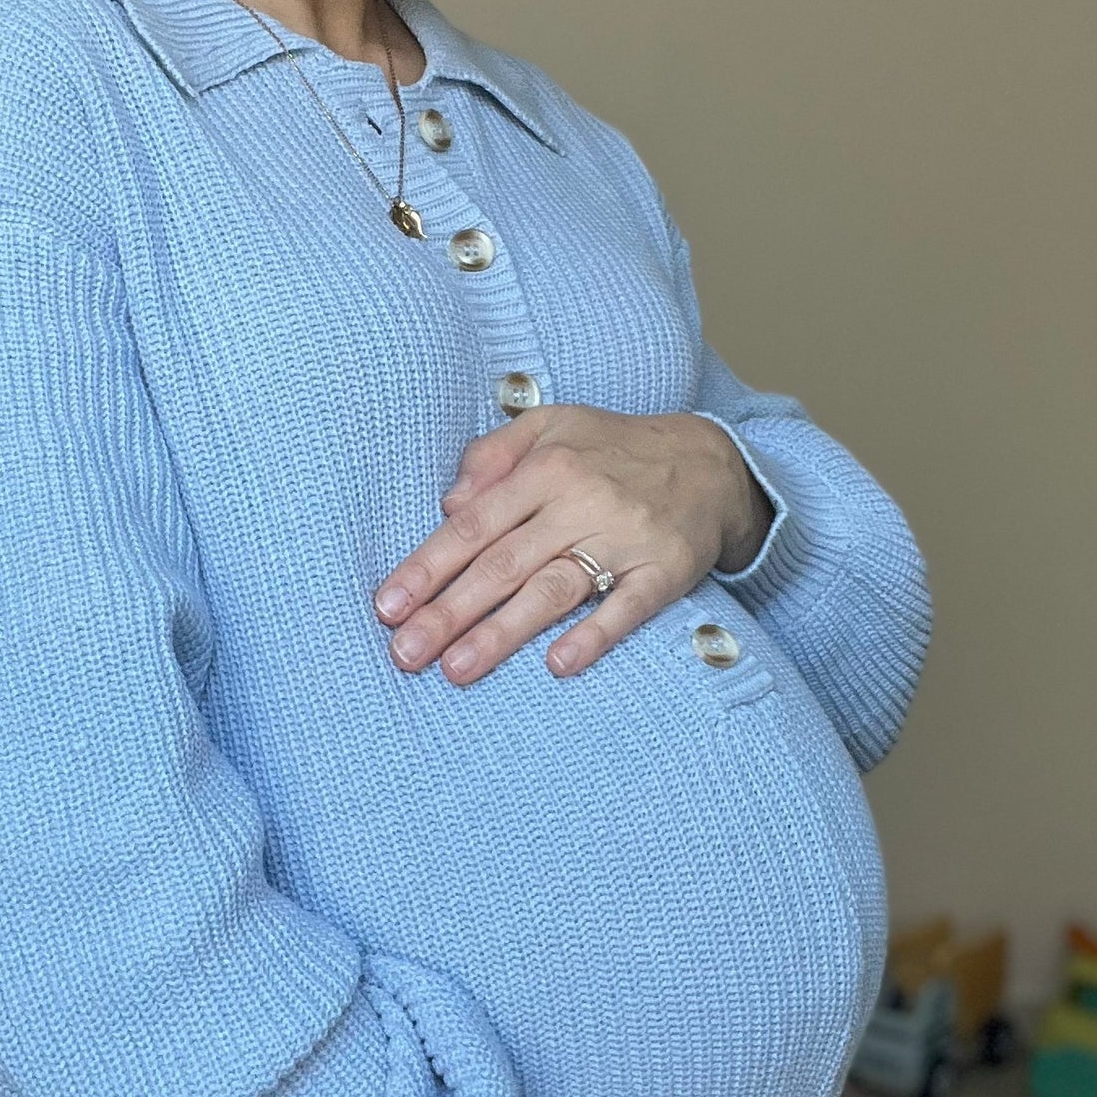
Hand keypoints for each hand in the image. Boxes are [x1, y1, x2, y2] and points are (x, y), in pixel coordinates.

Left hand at [372, 405, 773, 683]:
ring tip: (457, 669)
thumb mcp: (551, 427)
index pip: (473, 525)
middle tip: (405, 654)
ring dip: (503, 632)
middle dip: (449, 612)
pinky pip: (627, 608)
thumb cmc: (612, 449)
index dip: (427, 567)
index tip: (387, 607)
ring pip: (553, 589)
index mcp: (546, 468)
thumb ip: (492, 455)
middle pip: (503, 564)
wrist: (710, 462)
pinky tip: (559, 666)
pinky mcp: (665, 570)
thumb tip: (448, 503)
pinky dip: (595, 636)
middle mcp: (580, 502)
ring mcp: (624, 538)